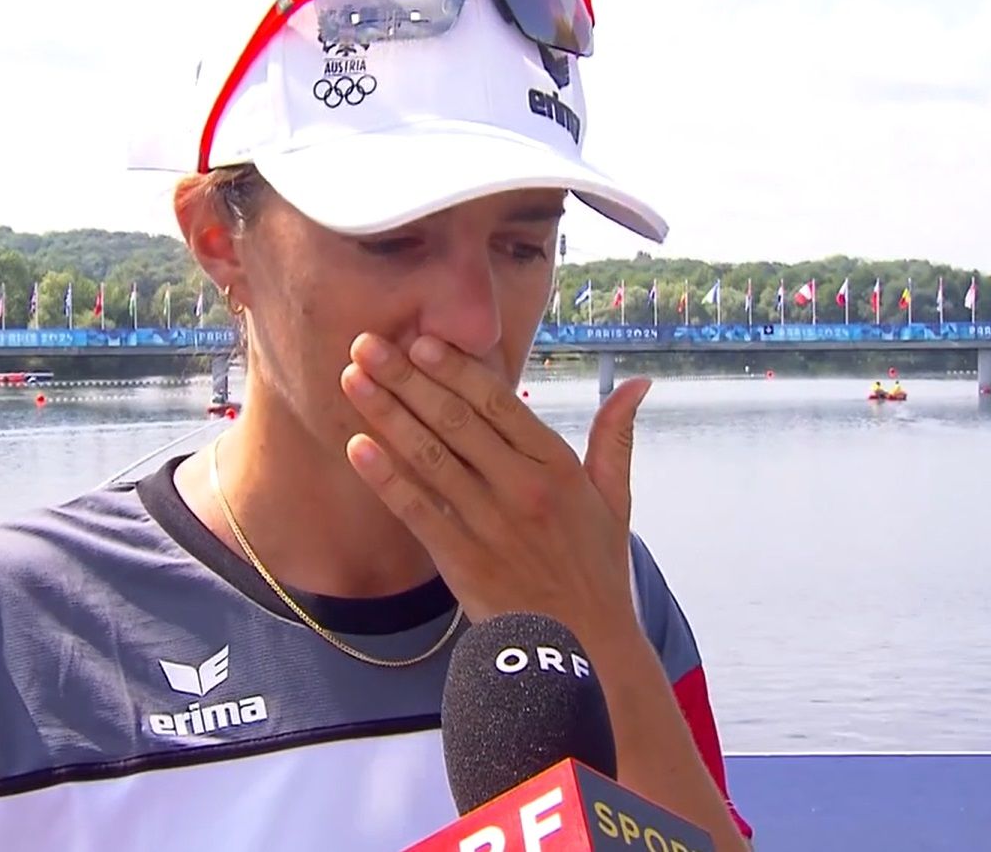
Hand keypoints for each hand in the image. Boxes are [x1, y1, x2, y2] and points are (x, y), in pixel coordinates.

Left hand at [340, 332, 652, 634]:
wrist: (585, 650)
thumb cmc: (597, 570)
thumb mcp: (615, 500)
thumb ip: (616, 437)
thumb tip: (637, 383)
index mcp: (558, 467)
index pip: (499, 404)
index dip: (455, 369)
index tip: (419, 341)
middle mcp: (523, 488)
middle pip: (455, 421)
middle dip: (406, 379)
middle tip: (367, 344)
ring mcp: (490, 525)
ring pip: (430, 457)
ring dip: (387, 415)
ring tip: (352, 380)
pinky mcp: (463, 561)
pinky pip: (418, 510)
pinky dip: (386, 478)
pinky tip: (357, 448)